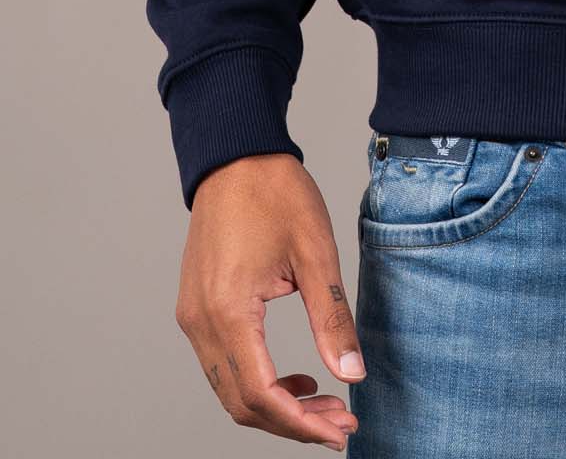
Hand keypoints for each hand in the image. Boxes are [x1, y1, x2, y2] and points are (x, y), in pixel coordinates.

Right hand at [174, 153, 364, 448]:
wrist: (236, 155)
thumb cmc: (275, 193)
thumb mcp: (316, 253)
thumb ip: (332, 319)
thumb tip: (352, 376)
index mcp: (229, 311)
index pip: (261, 395)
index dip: (301, 424)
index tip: (339, 432)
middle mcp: (201, 322)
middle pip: (242, 402)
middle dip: (292, 423)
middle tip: (340, 423)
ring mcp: (193, 317)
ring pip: (230, 389)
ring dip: (275, 406)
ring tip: (324, 404)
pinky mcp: (196, 309)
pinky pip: (223, 365)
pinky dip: (257, 382)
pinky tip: (294, 378)